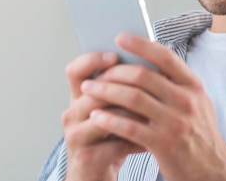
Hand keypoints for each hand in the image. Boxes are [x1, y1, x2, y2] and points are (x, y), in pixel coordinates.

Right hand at [61, 51, 145, 180]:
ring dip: (131, 115)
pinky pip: (114, 145)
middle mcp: (72, 113)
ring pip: (104, 117)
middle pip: (92, 92)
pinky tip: (149, 141)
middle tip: (148, 84)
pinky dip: (135, 141)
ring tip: (153, 112)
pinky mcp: (86, 158)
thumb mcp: (112, 110)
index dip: (91, 60)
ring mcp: (76, 136)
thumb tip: (152, 65)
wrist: (95, 174)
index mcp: (79, 97)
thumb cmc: (109, 138)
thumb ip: (122, 89)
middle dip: (122, 87)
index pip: (76, 70)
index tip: (114, 56)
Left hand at [80, 33, 225, 180]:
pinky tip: (97, 117)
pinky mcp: (165, 145)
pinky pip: (130, 127)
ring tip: (89, 90)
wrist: (214, 171)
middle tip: (96, 74)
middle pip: (143, 76)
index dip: (141, 44)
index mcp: (193, 86)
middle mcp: (187, 101)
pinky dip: (110, 120)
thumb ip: (174, 84)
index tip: (119, 38)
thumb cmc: (198, 135)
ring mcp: (176, 123)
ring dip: (106, 92)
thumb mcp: (196, 103)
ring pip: (133, 98)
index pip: (165, 57)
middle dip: (114, 72)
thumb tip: (142, 61)